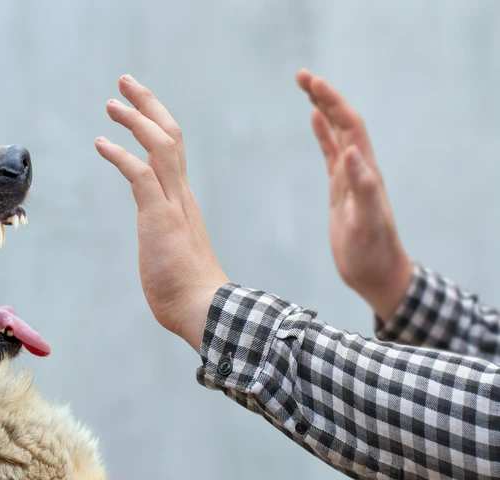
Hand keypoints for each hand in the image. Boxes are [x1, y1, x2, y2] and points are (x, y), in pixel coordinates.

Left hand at [95, 75, 228, 350]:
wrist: (204, 309)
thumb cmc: (187, 290)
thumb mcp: (172, 252)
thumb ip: (165, 238)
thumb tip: (160, 245)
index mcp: (182, 199)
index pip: (173, 149)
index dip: (155, 122)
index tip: (138, 106)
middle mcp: (181, 194)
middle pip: (170, 134)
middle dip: (147, 104)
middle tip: (125, 83)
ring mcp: (172, 204)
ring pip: (160, 145)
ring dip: (135, 119)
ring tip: (111, 103)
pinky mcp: (159, 217)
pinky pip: (140, 175)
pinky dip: (120, 155)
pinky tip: (101, 143)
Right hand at [296, 69, 411, 320]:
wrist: (376, 273)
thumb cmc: (372, 252)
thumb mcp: (366, 222)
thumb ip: (363, 187)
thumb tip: (351, 150)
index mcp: (365, 171)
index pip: (349, 126)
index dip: (332, 102)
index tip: (311, 83)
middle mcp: (360, 168)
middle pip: (343, 121)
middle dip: (324, 96)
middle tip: (301, 75)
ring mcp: (350, 177)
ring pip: (337, 133)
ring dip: (323, 108)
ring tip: (306, 87)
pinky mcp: (341, 189)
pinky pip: (330, 153)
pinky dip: (322, 133)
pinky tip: (313, 121)